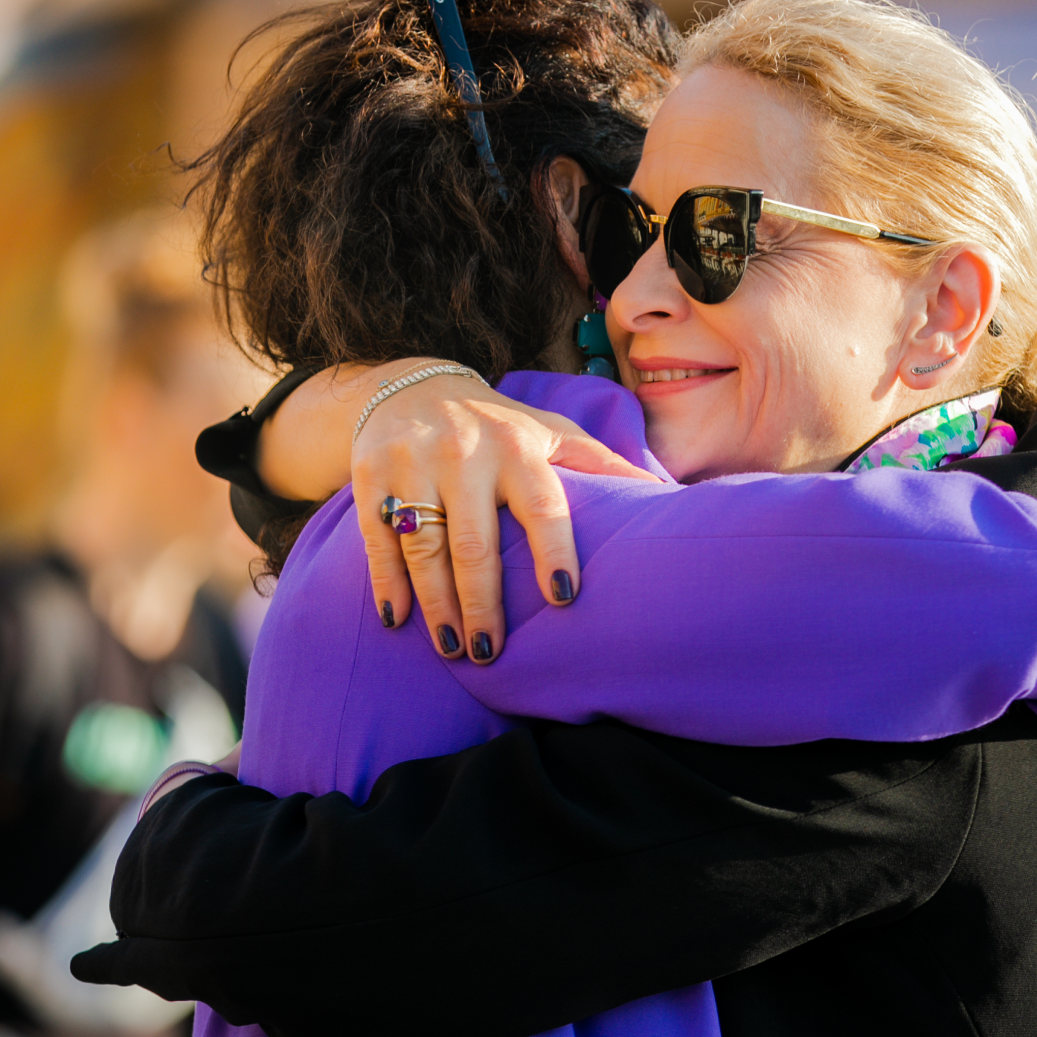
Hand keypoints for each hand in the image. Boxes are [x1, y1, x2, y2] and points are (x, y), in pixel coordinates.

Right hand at [353, 380, 654, 662]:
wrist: (410, 383)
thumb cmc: (497, 425)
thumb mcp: (550, 432)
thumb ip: (602, 463)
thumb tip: (666, 496)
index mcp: (518, 446)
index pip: (542, 503)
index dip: (554, 548)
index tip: (564, 597)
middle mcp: (465, 452)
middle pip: (474, 539)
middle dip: (482, 601)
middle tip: (489, 653)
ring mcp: (414, 462)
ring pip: (423, 544)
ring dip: (436, 602)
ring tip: (452, 649)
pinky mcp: (370, 472)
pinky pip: (377, 537)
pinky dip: (387, 580)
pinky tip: (398, 618)